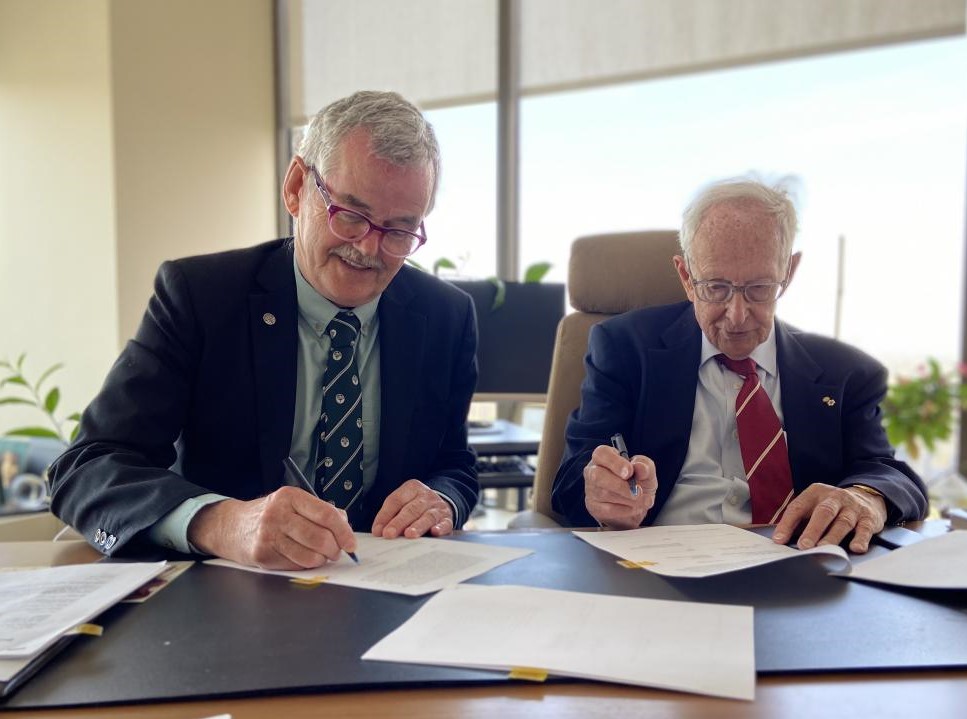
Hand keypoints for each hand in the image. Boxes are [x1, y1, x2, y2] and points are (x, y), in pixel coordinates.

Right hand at [188, 486, 355, 569]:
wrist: (232, 526)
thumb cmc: (270, 515)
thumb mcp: (293, 504)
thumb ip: (319, 511)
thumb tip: (345, 526)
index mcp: (290, 496)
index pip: (326, 514)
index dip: (343, 531)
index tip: (351, 543)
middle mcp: (277, 514)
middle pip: (319, 537)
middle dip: (334, 549)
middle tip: (336, 552)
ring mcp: (268, 535)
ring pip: (309, 556)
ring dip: (321, 560)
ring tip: (320, 555)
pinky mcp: (262, 555)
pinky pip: (295, 565)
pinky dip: (305, 565)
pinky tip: (302, 557)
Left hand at [371, 479, 453, 538]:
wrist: (442, 503)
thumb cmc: (416, 506)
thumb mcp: (404, 503)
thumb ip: (391, 515)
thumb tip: (378, 532)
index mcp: (412, 488)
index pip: (396, 500)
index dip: (385, 515)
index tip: (378, 531)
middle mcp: (426, 496)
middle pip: (411, 509)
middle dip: (399, 522)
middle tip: (389, 534)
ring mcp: (438, 507)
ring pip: (427, 516)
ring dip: (418, 526)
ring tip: (409, 534)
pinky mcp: (448, 518)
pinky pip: (445, 523)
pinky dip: (440, 528)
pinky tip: (435, 532)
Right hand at [584, 444, 657, 528]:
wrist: (636, 506)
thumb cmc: (638, 482)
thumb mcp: (647, 472)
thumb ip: (645, 466)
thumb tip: (640, 467)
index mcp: (604, 457)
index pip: (602, 454)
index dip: (615, 462)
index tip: (630, 472)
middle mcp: (593, 471)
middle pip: (597, 475)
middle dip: (620, 485)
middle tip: (638, 491)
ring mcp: (591, 489)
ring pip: (604, 494)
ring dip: (628, 499)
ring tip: (642, 500)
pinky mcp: (593, 506)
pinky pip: (607, 509)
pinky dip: (625, 510)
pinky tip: (634, 508)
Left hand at [771, 483, 886, 553]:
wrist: (867, 496)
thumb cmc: (832, 507)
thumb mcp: (814, 506)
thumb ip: (799, 521)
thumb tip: (780, 540)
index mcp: (815, 493)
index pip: (798, 507)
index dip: (787, 524)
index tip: (779, 540)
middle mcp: (834, 498)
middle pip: (823, 513)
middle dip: (812, 530)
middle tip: (804, 546)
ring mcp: (853, 507)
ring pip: (843, 522)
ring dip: (833, 536)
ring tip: (824, 549)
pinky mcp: (869, 518)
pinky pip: (865, 529)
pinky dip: (861, 539)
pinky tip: (856, 548)